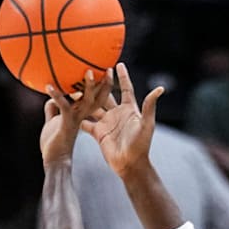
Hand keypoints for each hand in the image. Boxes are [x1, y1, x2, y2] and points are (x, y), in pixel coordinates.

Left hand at [40, 70, 112, 166]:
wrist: (54, 162)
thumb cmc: (54, 144)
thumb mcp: (53, 122)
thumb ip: (53, 110)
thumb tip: (50, 98)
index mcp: (84, 116)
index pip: (98, 99)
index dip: (103, 87)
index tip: (104, 72)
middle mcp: (84, 117)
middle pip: (100, 98)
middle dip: (106, 84)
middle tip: (107, 68)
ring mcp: (77, 120)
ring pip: (87, 101)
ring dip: (88, 86)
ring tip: (87, 71)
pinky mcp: (67, 124)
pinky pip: (64, 107)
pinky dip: (57, 96)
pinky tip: (48, 87)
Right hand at [82, 63, 163, 177]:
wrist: (130, 164)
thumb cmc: (141, 145)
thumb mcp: (146, 124)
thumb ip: (150, 106)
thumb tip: (160, 88)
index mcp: (130, 109)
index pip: (126, 89)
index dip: (123, 76)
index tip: (118, 64)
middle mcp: (117, 114)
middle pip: (106, 94)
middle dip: (99, 83)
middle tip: (90, 69)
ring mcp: (107, 122)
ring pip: (93, 105)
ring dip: (85, 96)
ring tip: (75, 85)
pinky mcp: (98, 133)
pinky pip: (86, 122)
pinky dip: (78, 115)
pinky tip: (68, 106)